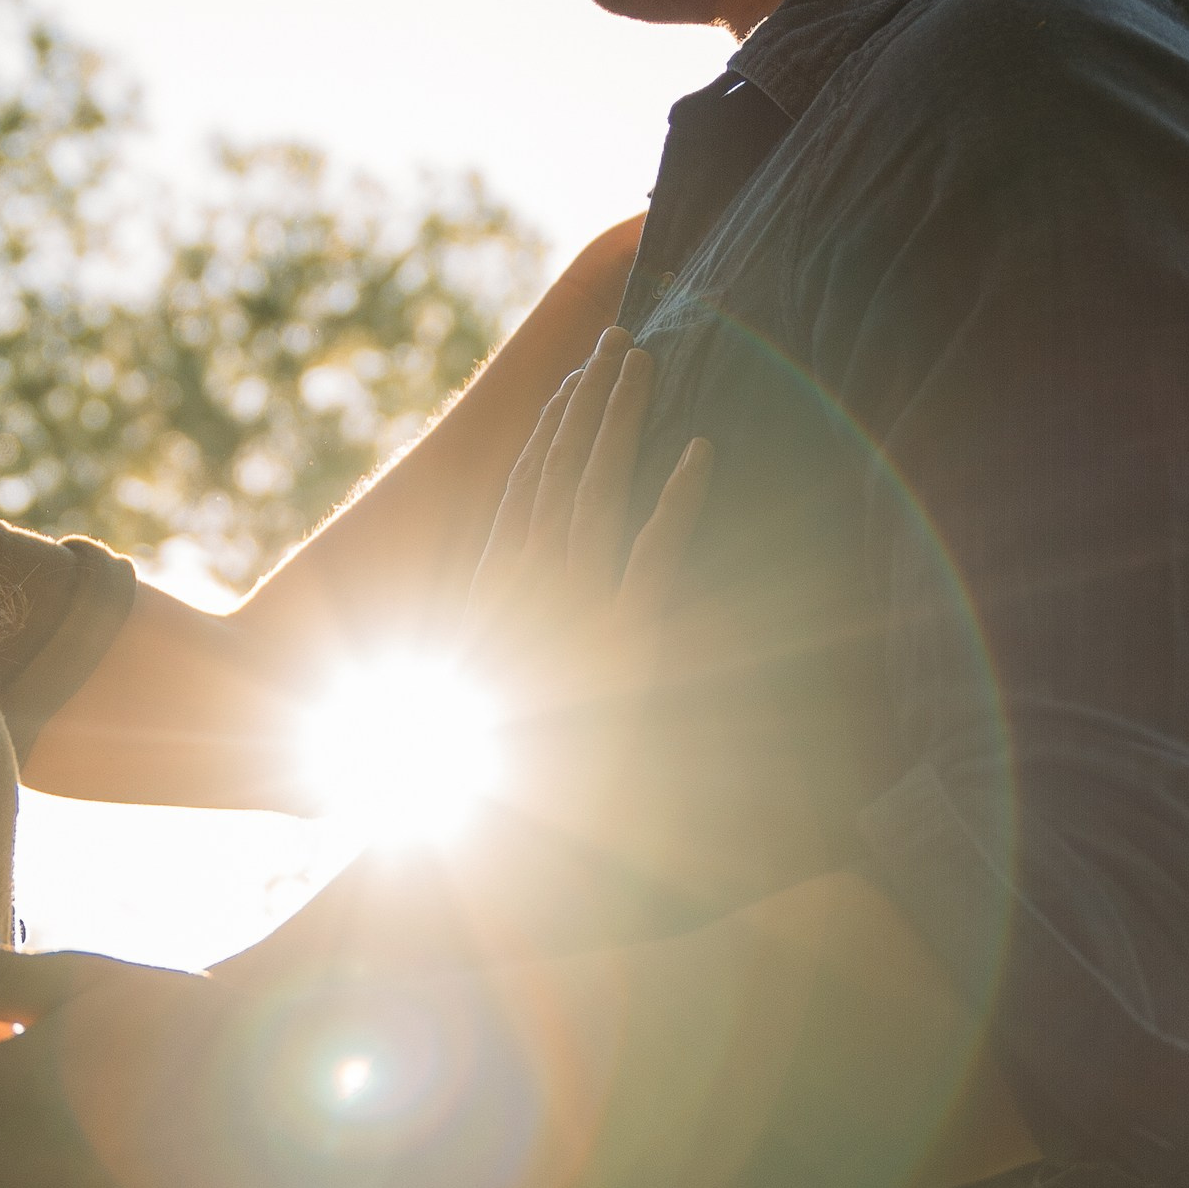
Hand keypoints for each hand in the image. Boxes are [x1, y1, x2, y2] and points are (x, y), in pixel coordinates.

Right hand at [463, 333, 709, 873]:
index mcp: (495, 606)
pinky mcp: (624, 648)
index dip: (550, 435)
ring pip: (599, 494)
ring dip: (623, 423)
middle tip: (618, 339)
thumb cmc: (487, 797)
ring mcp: (572, 616)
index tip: (572, 386)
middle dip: (589, 402)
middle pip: (561, 475)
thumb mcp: (489, 720)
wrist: (494, 848)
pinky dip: (679, 502)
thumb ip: (496, 674)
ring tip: (647, 361)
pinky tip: (702, 452)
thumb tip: (496, 659)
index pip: (522, 498)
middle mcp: (527, 597)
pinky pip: (656, 558)